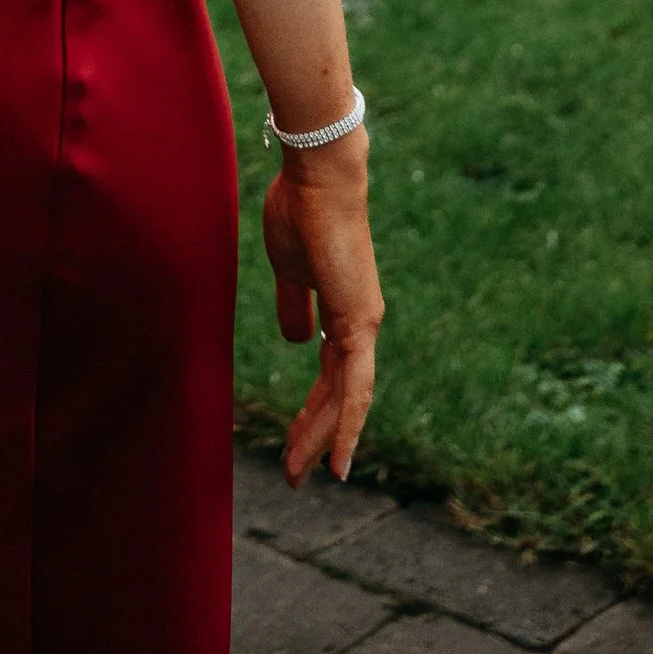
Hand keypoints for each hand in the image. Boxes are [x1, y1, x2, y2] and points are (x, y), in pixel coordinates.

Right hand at [262, 134, 382, 486]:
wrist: (318, 178)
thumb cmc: (300, 211)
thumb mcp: (289, 269)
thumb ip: (294, 305)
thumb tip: (296, 340)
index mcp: (343, 313)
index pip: (330, 377)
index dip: (314, 412)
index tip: (296, 444)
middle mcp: (360, 325)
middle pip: (338, 396)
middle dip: (315, 436)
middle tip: (295, 475)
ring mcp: (363, 325)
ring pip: (346, 399)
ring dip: (322, 438)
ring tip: (302, 475)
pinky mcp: (358, 322)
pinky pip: (354, 385)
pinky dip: (346, 424)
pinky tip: (336, 457)